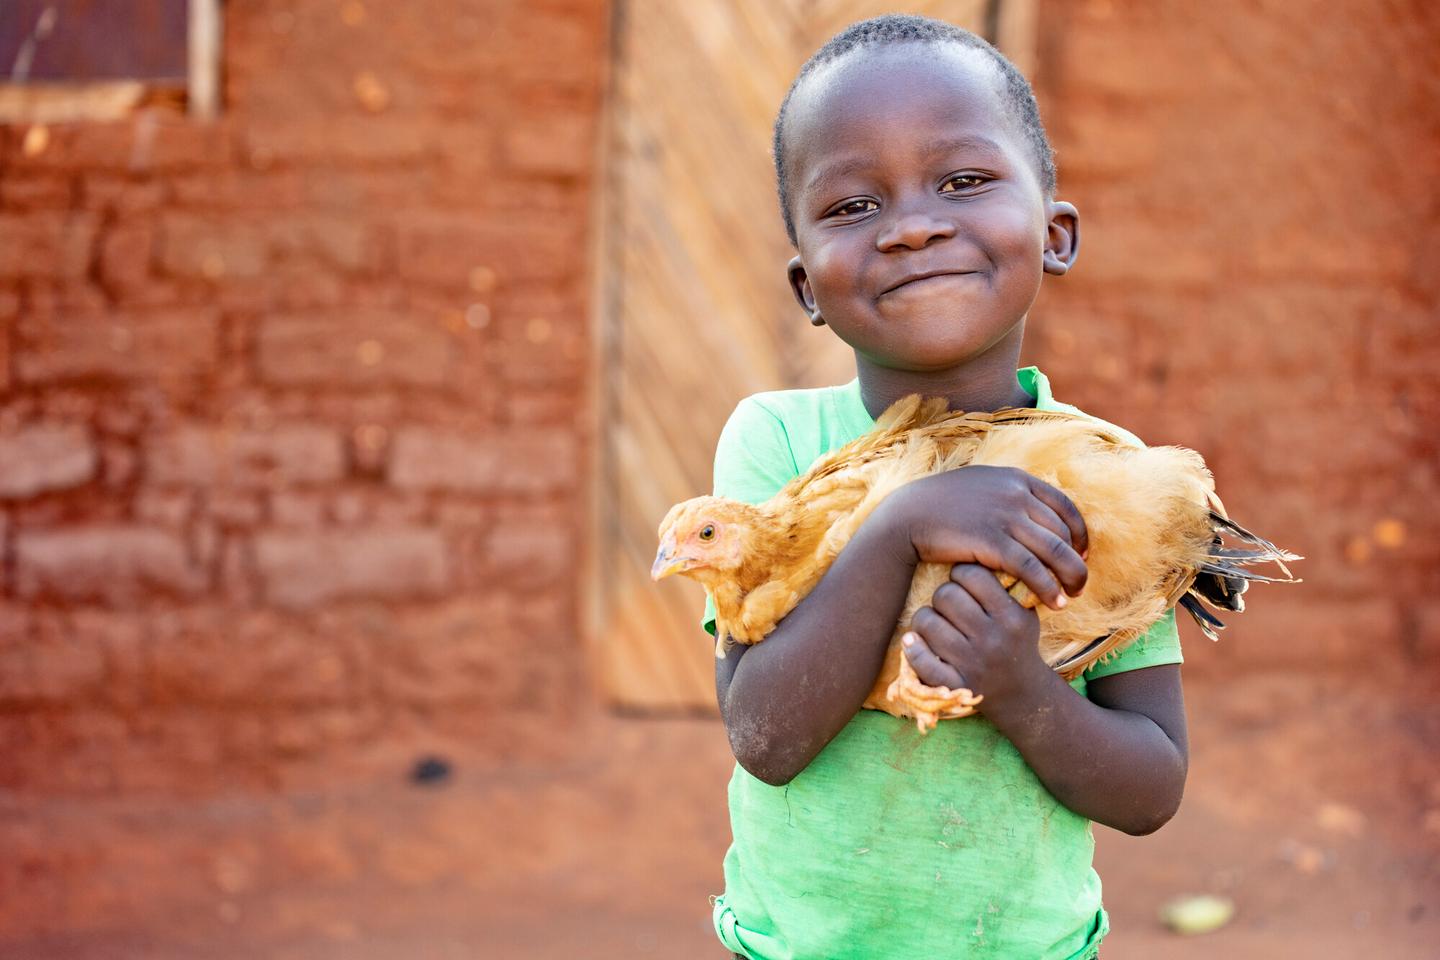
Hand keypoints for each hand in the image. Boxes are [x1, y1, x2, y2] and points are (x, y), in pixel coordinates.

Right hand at [884, 465, 1087, 610]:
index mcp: (1016, 478)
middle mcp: (1016, 493)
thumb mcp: (981, 487)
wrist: (907, 515)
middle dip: (1077, 560)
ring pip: (1055, 551)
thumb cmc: (941, 506)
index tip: (1081, 554)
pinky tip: (1053, 603)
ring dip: (1069, 578)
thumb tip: (1032, 511)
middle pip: (1064, 531)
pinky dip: (1047, 588)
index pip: (1065, 506)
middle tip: (1078, 583)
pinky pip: (1031, 568)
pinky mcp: (991, 541)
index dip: (1080, 534)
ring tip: (1071, 598)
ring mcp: (1005, 515)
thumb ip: (1008, 495)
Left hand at [902, 562, 1052, 704]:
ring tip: (934, 623)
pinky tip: (913, 641)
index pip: (973, 576)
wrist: (1022, 694)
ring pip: (927, 622)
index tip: (963, 581)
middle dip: (943, 595)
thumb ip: (1008, 584)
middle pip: (946, 595)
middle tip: (948, 603)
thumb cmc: (1017, 642)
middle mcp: (993, 639)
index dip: (962, 573)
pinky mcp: (956, 685)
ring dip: (926, 619)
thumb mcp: (1024, 613)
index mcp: (1012, 617)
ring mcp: (973, 664)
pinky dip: (913, 648)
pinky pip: (921, 660)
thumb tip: (979, 547)